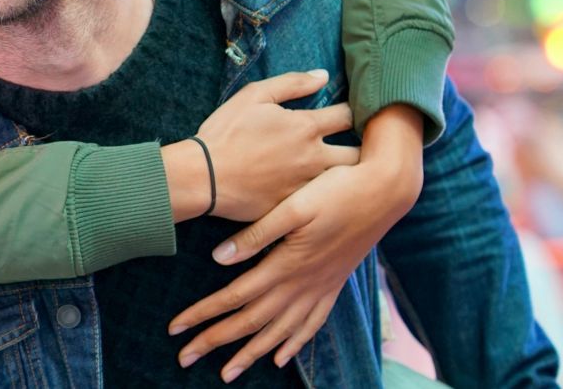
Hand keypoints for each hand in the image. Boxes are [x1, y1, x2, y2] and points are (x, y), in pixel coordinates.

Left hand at [168, 135, 420, 382]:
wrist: (386, 191)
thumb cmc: (336, 190)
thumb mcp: (293, 206)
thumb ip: (256, 234)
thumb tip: (218, 258)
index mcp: (287, 265)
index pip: (234, 298)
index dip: (203, 314)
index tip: (176, 329)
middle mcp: (303, 284)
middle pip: (252, 323)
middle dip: (216, 342)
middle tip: (185, 359)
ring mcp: (322, 288)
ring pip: (280, 332)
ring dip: (251, 353)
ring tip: (227, 373)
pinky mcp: (335, 285)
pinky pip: (311, 325)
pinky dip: (293, 344)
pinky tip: (281, 359)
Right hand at [177, 70, 357, 220]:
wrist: (203, 177)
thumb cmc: (225, 133)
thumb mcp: (253, 96)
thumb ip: (291, 83)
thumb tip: (323, 75)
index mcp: (305, 127)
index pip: (349, 115)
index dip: (359, 110)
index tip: (361, 110)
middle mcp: (315, 158)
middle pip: (360, 153)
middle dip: (367, 148)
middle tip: (366, 144)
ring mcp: (308, 186)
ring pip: (346, 181)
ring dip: (352, 173)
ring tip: (352, 170)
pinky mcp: (298, 208)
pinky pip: (324, 202)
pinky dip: (329, 195)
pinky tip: (328, 193)